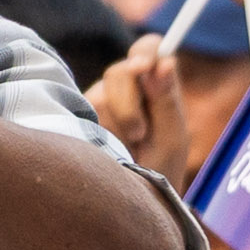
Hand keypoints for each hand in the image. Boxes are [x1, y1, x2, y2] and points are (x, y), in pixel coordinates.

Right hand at [82, 35, 179, 168]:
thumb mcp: (171, 137)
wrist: (132, 200)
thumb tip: (166, 61)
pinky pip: (83, 109)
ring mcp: (100, 99)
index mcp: (155, 84)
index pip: (150, 49)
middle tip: (140, 134)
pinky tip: (105, 146)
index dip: (146, 52)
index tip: (144, 66)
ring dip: (117, 123)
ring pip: (101, 92)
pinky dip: (98, 130)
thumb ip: (167, 99)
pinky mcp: (78, 114)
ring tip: (126, 148)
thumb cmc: (160, 168)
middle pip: (120, 70)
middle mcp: (126, 86)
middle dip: (130, 103)